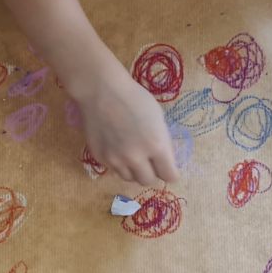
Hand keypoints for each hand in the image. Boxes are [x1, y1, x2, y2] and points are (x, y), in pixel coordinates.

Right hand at [73, 65, 179, 186]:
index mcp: (156, 146)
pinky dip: (118, 164)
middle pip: (148, 181)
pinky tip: (117, 148)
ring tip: (132, 156)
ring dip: (134, 171)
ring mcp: (116, 160)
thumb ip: (161, 142)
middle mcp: (136, 158)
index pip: (169, 176)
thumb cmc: (135, 98)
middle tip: (150, 163)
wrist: (101, 92)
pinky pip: (114, 169)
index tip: (168, 167)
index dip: (171, 172)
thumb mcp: (158, 118)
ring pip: (129, 178)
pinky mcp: (100, 158)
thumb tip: (162, 158)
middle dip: (152, 173)